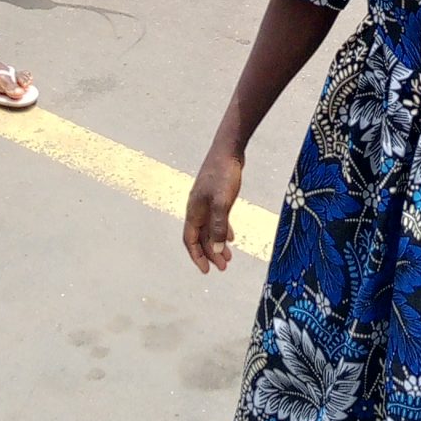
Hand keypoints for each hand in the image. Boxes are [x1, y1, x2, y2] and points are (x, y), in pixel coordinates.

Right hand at [183, 144, 244, 273]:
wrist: (228, 150)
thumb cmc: (223, 175)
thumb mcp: (222, 203)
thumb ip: (218, 227)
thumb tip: (216, 251)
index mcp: (193, 211)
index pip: (190, 240)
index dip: (196, 256)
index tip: (206, 271)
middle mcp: (197, 208)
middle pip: (201, 237)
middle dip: (210, 254)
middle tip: (223, 267)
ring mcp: (206, 202)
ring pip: (209, 229)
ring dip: (217, 244)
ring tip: (228, 258)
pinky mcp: (215, 196)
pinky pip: (216, 219)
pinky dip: (221, 230)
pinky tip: (230, 238)